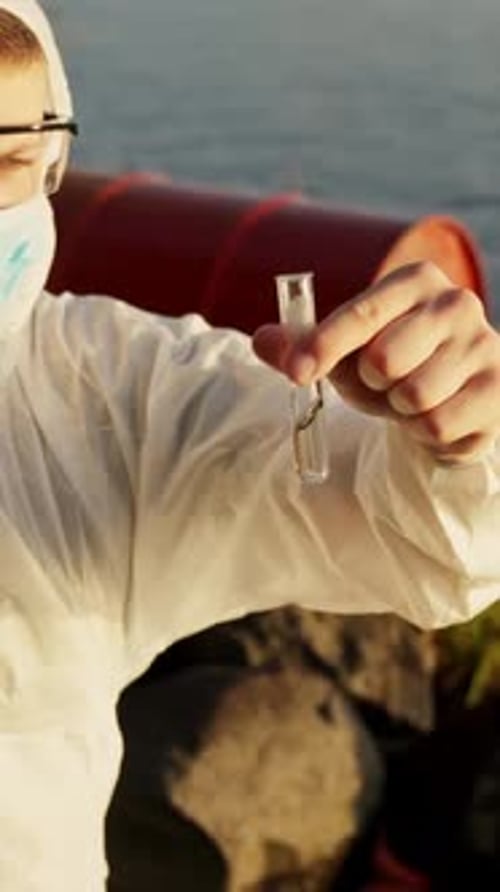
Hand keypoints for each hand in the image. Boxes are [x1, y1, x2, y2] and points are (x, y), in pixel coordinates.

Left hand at [253, 262, 499, 462]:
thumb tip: (260, 340)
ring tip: (411, 399)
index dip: (323, 345)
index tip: (298, 373)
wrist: (455, 395)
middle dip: (371, 384)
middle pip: (384, 361)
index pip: (361, 313)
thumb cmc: (394, 365)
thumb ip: (301, 346)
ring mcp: (484, 345)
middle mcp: (456, 303)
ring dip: (399, 411)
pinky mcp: (498, 389)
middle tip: (385, 383)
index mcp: (415, 280)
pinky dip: (424, 432)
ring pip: (413, 397)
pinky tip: (437, 415)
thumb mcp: (344, 353)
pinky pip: (438, 425)